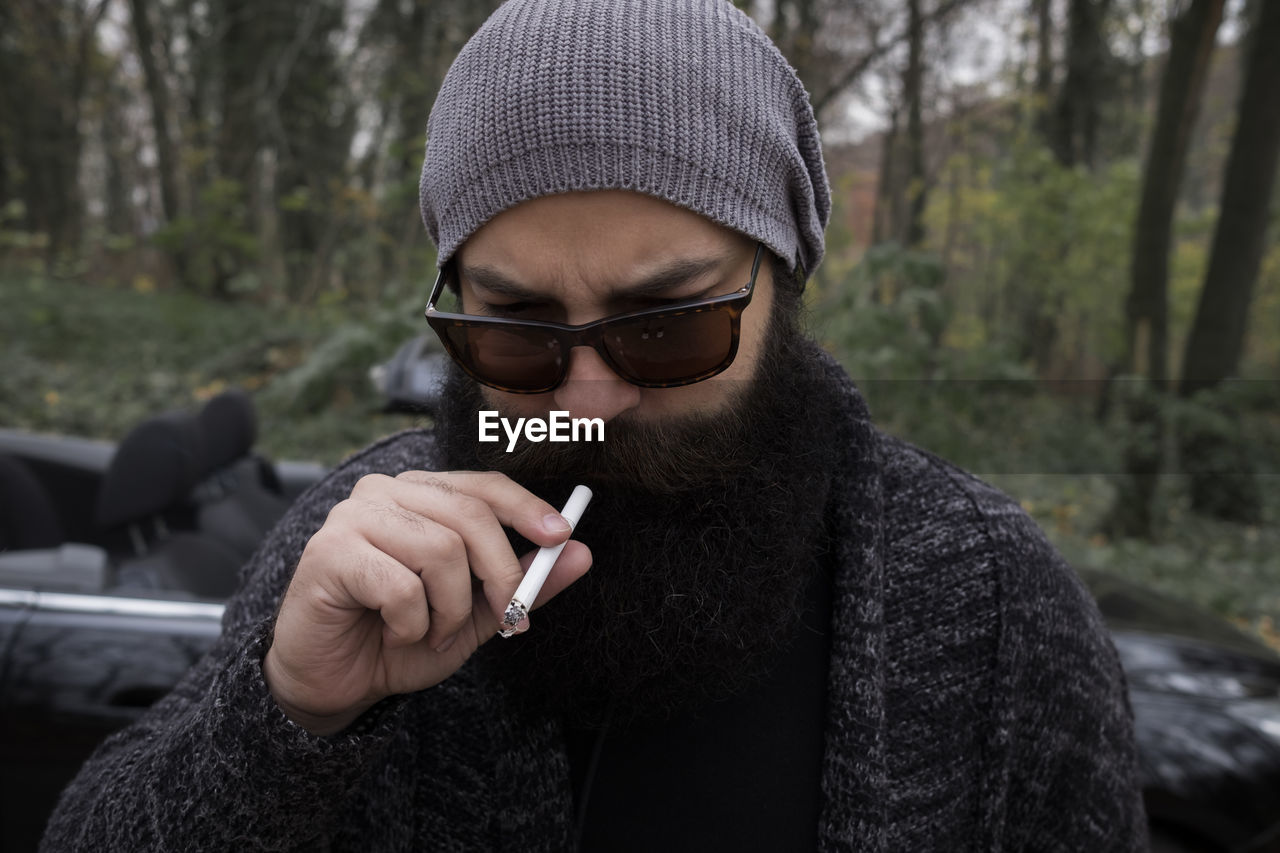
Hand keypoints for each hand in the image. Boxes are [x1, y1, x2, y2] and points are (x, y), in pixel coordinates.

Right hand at [263, 471, 591, 734]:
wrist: (335, 684)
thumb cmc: (400, 640)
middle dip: (500, 575)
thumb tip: (582, 552)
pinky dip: (411, 623)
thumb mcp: (476, 614)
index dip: (526, 508)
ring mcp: (352, 517)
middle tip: (507, 619)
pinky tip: (392, 632)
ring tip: (428, 631)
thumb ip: (524, 583)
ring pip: (440, 551)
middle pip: (470, 515)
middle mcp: (385, 492)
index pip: (483, 486)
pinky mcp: (329, 552)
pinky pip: (401, 585)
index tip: (562, 535)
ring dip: (448, 609)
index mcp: (420, 495)